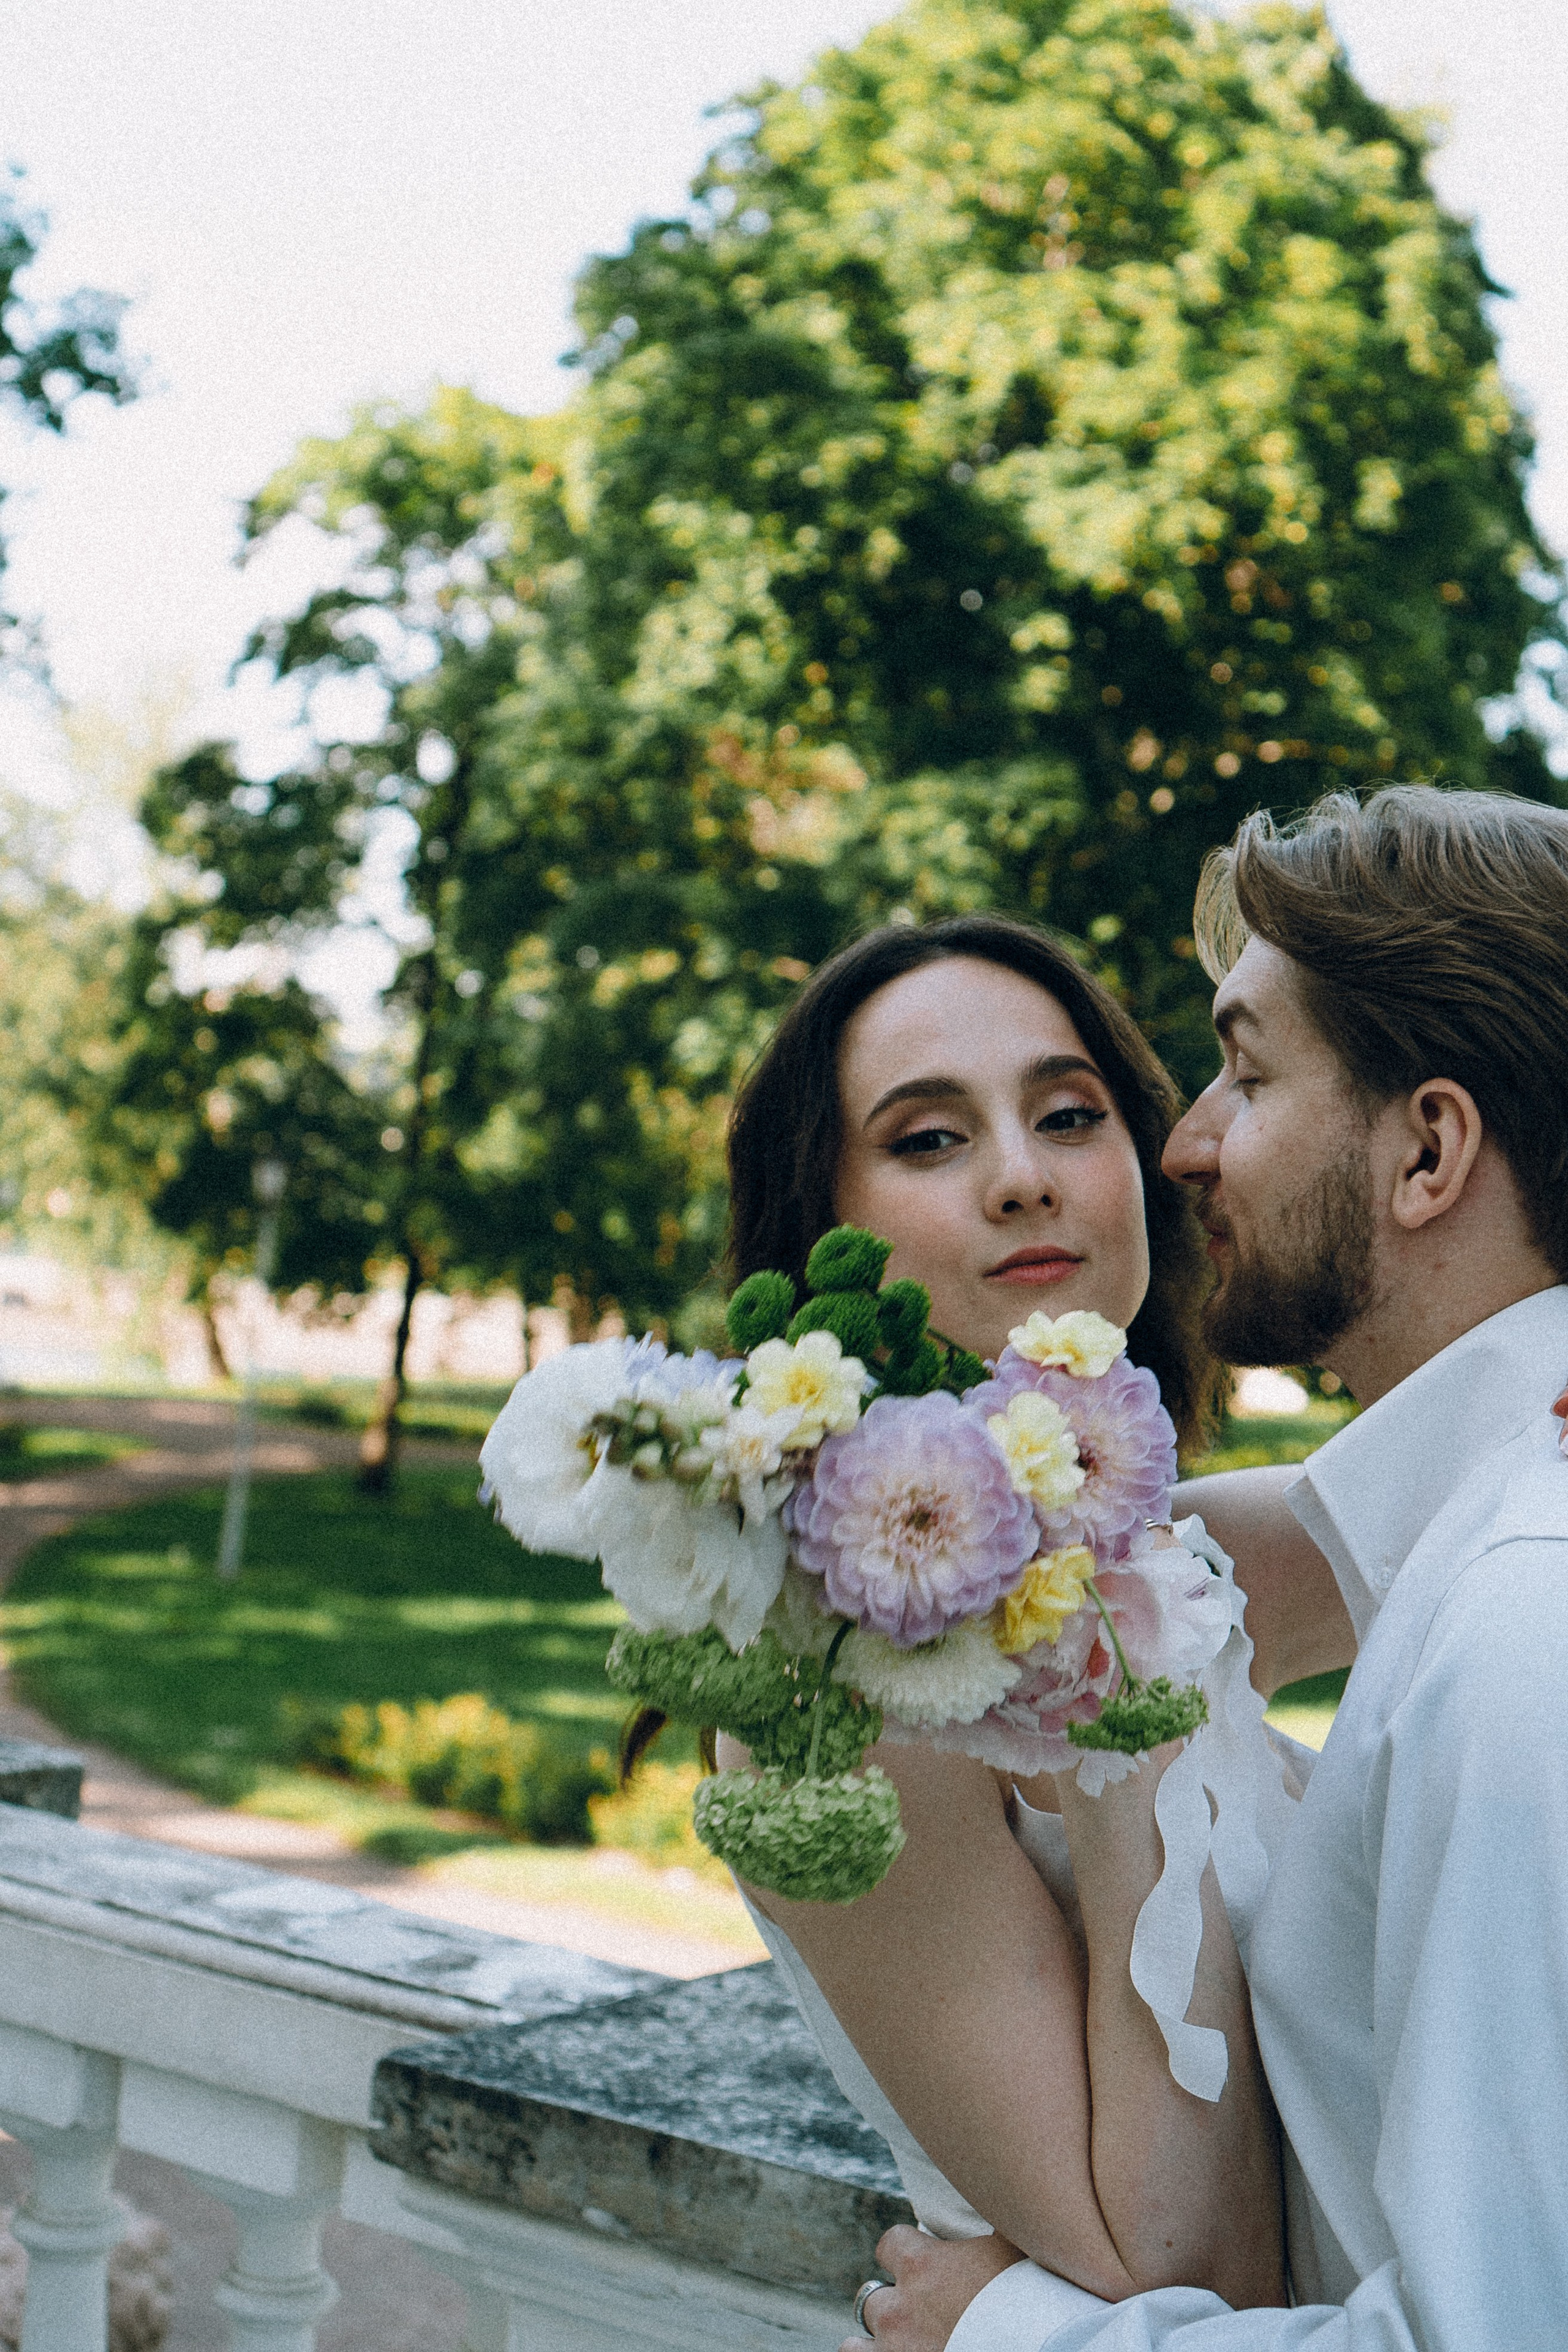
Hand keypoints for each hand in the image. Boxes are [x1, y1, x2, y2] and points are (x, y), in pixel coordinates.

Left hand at [839, 2226, 1022, 2351]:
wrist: (1040, 2350)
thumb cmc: (1030, 2303)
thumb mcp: (1014, 2249)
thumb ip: (1001, 2217)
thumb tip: (1007, 2185)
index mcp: (921, 2266)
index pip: (889, 2244)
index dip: (905, 2254)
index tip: (922, 2266)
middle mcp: (898, 2309)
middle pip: (872, 2298)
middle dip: (894, 2305)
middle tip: (921, 2317)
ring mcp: (893, 2351)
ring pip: (854, 2345)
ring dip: (874, 2344)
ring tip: (899, 2346)